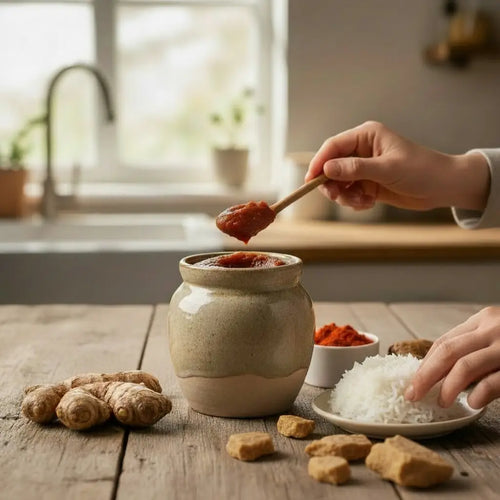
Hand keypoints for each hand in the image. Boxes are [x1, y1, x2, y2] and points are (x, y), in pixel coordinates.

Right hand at [305, 121, 488, 211]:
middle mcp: (362, 150)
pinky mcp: (367, 183)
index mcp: (366, 136)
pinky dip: (354, 201)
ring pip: (338, 183)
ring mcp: (364, 168)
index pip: (333, 146)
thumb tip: (326, 169)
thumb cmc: (421, 170)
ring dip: (345, 196)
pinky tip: (368, 203)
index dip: (319, 163)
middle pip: (331, 166)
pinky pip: (349, 193)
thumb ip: (356, 169)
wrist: (442, 187)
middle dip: (333, 184)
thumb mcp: (387, 169)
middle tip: (339, 197)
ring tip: (362, 201)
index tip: (310, 181)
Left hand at [405, 306, 499, 408]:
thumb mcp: (497, 336)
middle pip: (447, 352)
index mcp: (482, 320)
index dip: (425, 364)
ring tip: (442, 402)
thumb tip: (439, 373)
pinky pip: (492, 382)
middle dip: (425, 376)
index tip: (413, 381)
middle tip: (413, 395)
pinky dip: (478, 394)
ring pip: (464, 366)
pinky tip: (472, 402)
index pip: (444, 342)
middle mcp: (491, 329)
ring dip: (448, 387)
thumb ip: (473, 348)